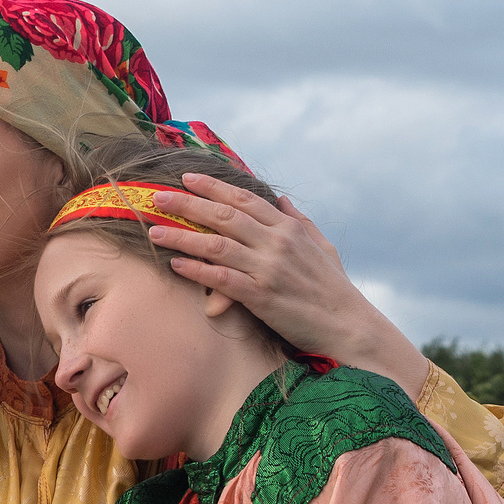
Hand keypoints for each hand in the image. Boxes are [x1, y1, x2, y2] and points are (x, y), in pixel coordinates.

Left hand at [146, 175, 428, 395]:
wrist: (349, 325)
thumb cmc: (334, 288)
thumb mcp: (322, 246)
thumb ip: (300, 220)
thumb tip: (282, 199)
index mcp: (289, 228)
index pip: (244, 199)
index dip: (213, 186)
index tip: (187, 178)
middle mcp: (276, 242)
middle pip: (223, 215)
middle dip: (187, 203)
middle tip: (157, 196)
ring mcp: (268, 268)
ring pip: (216, 244)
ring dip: (182, 236)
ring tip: (154, 231)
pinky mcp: (261, 296)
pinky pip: (222, 278)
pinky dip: (197, 270)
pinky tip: (175, 264)